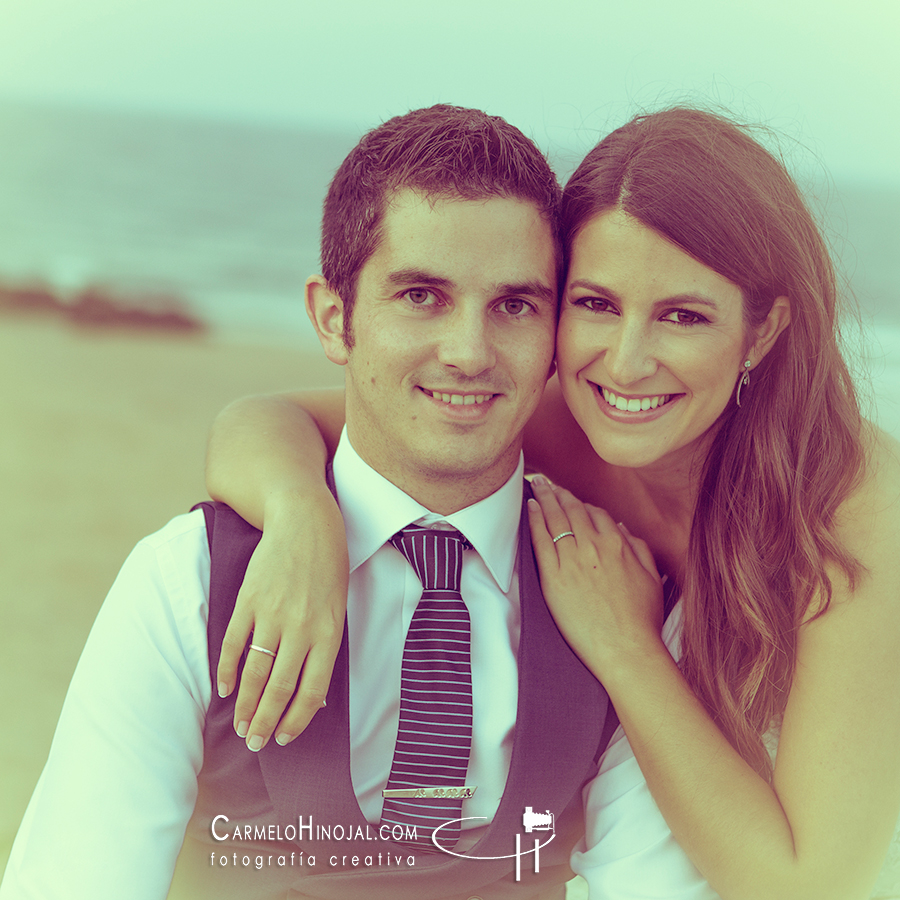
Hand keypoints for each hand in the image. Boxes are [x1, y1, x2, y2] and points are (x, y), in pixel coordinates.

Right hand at [217, 488, 348, 750]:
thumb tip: (308, 688)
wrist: (305, 522)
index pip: (312, 691)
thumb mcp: (338, 606)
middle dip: (265, 722)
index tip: (283, 738)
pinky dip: (227, 669)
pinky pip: (233, 644)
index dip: (296, 720)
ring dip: (245, 704)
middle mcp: (301, 628)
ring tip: (240, 725)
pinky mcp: (248, 601)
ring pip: (254, 672)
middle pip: (279, 688)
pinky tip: (224, 688)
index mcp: (329, 632)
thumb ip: (323, 644)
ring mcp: (272, 615)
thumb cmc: (327, 566)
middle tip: (255, 743)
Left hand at [527, 477, 664, 682]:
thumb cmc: (641, 620)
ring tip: (536, 486)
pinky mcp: (554, 577)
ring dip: (544, 499)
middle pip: (572, 509)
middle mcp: (594, 547)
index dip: (581, 503)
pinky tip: (530, 509)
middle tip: (546, 482)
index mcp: (618, 545)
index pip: (596, 513)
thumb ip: (638, 547)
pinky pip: (540, 540)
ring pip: (555, 519)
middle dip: (558, 492)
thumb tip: (621, 527)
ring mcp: (572, 561)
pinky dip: (534, 520)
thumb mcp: (651, 577)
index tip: (571, 498)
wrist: (626, 649)